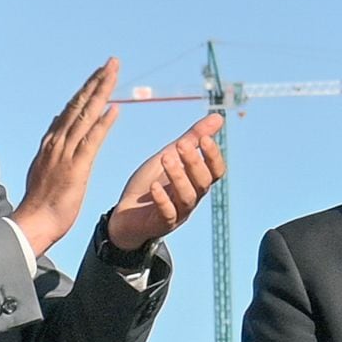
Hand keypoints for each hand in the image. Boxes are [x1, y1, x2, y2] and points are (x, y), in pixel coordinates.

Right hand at [9, 59, 124, 256]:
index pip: (71, 109)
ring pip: (85, 115)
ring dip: (101, 92)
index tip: (99, 74)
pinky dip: (102, 124)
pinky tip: (114, 109)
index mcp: (52, 143)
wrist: (34, 223)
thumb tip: (56, 128)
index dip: (86, 89)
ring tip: (114, 73)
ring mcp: (66, 154)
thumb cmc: (42, 204)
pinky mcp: (76, 168)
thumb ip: (51, 147)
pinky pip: (92, 141)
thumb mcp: (44, 168)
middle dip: (97, 81)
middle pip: (79, 104)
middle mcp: (58, 142)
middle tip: (112, 62)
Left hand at [99, 113, 225, 254]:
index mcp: (195, 182)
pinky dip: (162, 200)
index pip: (216, 172)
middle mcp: (191, 198)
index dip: (213, 156)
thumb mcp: (170, 156)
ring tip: (166, 159)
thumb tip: (218, 117)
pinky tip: (154, 186)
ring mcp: (177, 213)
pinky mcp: (160, 224)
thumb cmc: (149, 184)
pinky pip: (167, 214)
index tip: (204, 138)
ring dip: (179, 177)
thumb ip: (192, 139)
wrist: (124, 214)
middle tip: (181, 144)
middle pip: (203, 183)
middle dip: (194, 162)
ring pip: (187, 198)